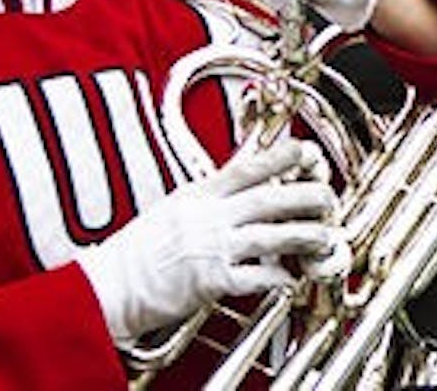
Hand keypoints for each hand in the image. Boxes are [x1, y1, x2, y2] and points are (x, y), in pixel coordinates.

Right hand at [77, 140, 338, 341]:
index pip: (247, 167)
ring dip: (307, 236)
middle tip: (329, 197)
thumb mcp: (171, 209)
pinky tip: (292, 280)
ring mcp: (212, 248)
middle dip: (307, 196)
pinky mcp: (212, 282)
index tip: (307, 150)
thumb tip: (239, 184)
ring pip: (273, 236)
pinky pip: (257, 278)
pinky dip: (280, 279)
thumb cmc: (135, 253)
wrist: (106, 287)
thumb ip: (207, 197)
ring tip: (326, 237)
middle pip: (270, 198)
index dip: (281, 156)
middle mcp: (208, 217)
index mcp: (197, 195)